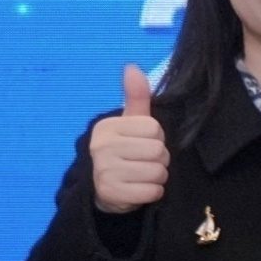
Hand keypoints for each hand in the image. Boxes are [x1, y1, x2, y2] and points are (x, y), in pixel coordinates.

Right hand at [87, 64, 168, 214]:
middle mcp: (101, 147)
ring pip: (158, 172)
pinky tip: (138, 189)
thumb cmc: (125, 150)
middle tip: (143, 162)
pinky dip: (153, 192)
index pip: (154, 128)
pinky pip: (153, 191)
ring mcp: (104, 171)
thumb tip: (132, 66)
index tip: (142, 143)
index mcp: (107, 127)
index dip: (156, 138)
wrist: (106, 189)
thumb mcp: (130, 123)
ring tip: (141, 175)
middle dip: (159, 159)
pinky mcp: (112, 193)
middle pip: (158, 151)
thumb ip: (136, 97)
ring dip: (157, 177)